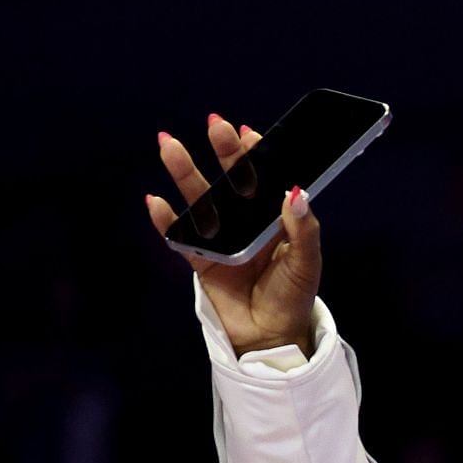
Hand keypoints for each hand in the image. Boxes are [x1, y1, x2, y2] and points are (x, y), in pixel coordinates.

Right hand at [145, 113, 320, 356]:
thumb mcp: (306, 263)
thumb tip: (296, 191)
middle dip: (223, 152)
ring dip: (184, 173)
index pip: (264, 179)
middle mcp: (246, 223)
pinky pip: (180, 237)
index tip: (248, 133)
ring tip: (169, 146)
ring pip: (201, 200)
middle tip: (215, 124)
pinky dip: (166, 221)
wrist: (271, 337)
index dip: (256, 155)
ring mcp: (221, 239)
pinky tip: (156, 201)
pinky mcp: (201, 260)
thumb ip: (303, 229)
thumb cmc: (293, 297)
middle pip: (231, 181)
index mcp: (273, 219)